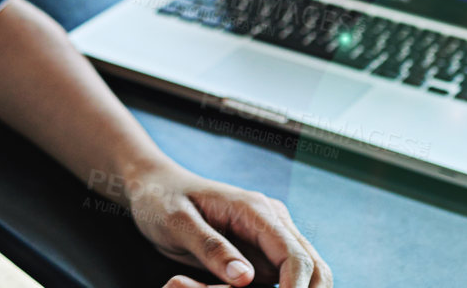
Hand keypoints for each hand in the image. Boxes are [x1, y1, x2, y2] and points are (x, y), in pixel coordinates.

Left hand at [124, 165, 331, 287]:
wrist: (153, 188)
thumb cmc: (160, 199)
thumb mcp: (176, 222)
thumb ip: (211, 247)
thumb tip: (245, 278)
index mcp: (255, 210)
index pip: (295, 256)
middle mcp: (272, 222)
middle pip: (312, 268)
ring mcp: (270, 237)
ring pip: (297, 278)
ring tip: (217, 287)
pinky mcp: (261, 253)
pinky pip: (275, 280)